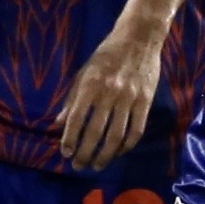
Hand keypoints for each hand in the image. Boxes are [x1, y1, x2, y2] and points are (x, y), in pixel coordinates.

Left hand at [54, 17, 164, 171]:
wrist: (139, 38)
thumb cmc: (107, 54)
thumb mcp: (84, 72)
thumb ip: (72, 98)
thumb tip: (58, 123)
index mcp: (90, 84)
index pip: (76, 118)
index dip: (69, 138)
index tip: (65, 152)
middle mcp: (109, 93)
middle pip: (96, 131)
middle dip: (85, 152)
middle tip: (78, 165)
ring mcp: (129, 98)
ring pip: (116, 135)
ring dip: (105, 155)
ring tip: (97, 165)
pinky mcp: (145, 101)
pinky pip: (136, 129)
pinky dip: (126, 145)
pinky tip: (118, 152)